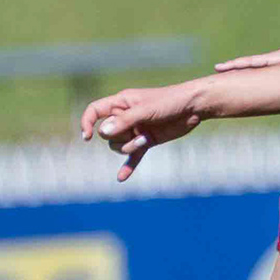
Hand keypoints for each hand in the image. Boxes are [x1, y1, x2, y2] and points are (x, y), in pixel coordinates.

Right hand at [78, 81, 205, 178]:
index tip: (86, 137)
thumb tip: (103, 132)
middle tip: (137, 131)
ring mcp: (136, 129)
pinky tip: (121, 178)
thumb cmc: (170, 101)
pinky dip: (128, 166)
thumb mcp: (146, 110)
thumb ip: (124, 121)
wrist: (193, 107)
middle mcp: (125, 116)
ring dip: (129, 147)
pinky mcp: (147, 141)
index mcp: (121, 102)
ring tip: (146, 139)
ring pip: (119, 146)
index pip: (95, 111)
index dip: (87, 122)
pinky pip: (133, 156)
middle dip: (119, 137)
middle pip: (107, 134)